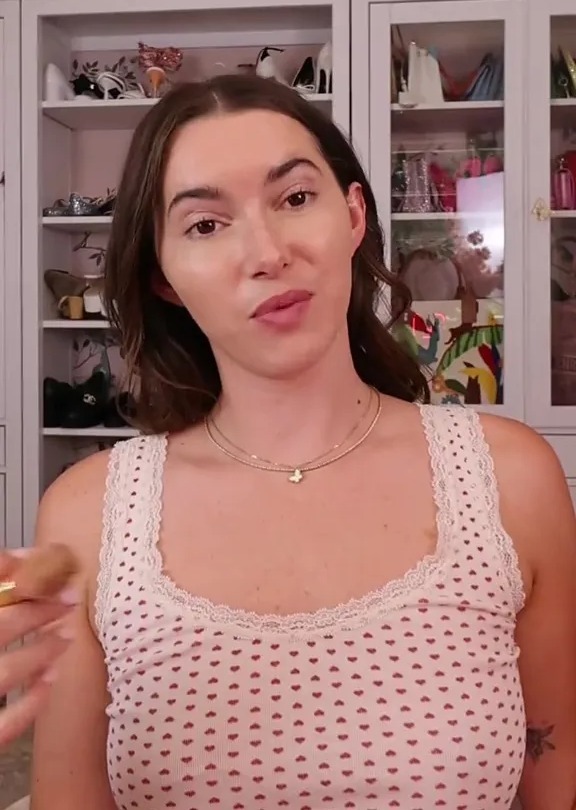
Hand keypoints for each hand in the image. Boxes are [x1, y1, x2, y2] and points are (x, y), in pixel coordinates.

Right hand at [0, 548, 78, 747]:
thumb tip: (16, 558)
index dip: (20, 587)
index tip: (49, 578)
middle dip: (38, 613)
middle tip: (69, 601)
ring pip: (4, 673)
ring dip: (41, 650)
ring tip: (66, 636)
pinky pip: (3, 725)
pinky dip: (30, 702)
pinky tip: (51, 679)